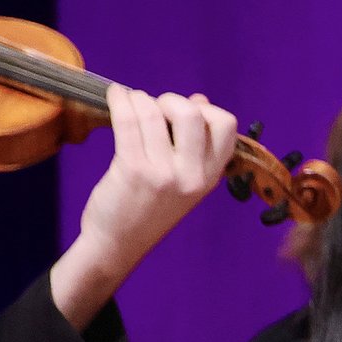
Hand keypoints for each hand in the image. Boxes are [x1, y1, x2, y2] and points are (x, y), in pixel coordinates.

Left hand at [50, 85, 238, 327]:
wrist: (118, 245)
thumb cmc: (149, 208)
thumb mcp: (185, 181)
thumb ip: (195, 145)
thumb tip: (199, 101)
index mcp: (209, 176)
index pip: (226, 126)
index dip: (205, 110)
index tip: (184, 114)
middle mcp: (192, 175)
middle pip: (193, 113)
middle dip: (170, 100)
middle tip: (155, 108)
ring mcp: (163, 173)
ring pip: (154, 113)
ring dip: (138, 98)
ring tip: (129, 102)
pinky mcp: (133, 170)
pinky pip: (128, 121)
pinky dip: (120, 101)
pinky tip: (115, 97)